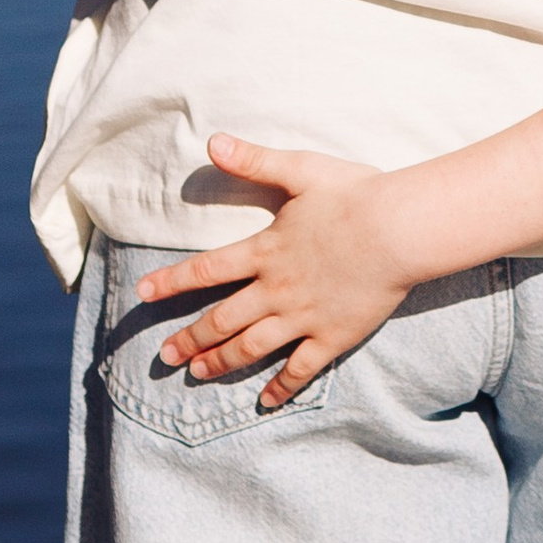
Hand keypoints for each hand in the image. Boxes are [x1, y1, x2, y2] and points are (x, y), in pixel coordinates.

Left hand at [134, 136, 422, 408]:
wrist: (400, 229)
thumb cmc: (355, 194)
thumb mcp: (301, 168)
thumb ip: (254, 159)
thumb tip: (212, 141)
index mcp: (265, 250)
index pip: (206, 270)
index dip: (172, 282)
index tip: (143, 293)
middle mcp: (275, 290)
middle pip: (221, 320)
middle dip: (190, 338)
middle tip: (166, 356)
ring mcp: (302, 317)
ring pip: (251, 347)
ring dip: (220, 362)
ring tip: (198, 373)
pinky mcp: (332, 337)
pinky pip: (300, 369)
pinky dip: (281, 387)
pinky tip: (265, 401)